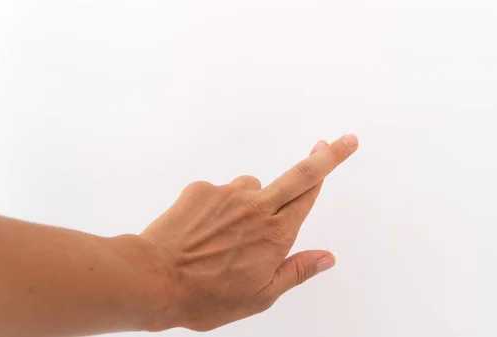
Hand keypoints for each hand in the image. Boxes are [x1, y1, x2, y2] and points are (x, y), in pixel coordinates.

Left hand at [138, 134, 358, 330]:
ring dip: (252, 201)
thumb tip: (327, 258)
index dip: (329, 167)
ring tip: (229, 234)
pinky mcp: (201, 189)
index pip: (310, 192)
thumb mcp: (260, 296)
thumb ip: (296, 272)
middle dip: (324, 154)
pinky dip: (219, 207)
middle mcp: (256, 207)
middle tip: (339, 139)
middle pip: (299, 173)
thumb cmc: (207, 296)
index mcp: (276, 234)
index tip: (343, 144)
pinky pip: (220, 192)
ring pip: (253, 187)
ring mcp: (227, 194)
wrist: (153, 279)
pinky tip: (203, 230)